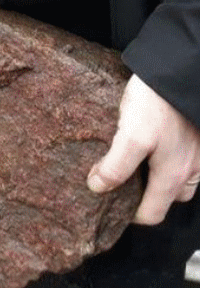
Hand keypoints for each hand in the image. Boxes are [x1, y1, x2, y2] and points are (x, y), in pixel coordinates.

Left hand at [87, 74, 199, 224]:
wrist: (182, 71)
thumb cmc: (159, 105)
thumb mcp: (132, 137)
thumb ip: (116, 166)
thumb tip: (97, 187)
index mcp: (174, 175)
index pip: (154, 214)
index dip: (132, 216)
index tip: (111, 207)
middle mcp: (191, 168)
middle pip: (169, 197)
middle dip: (147, 197)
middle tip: (120, 184)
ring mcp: (196, 151)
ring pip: (179, 176)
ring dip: (158, 176)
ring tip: (132, 163)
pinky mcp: (194, 134)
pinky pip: (183, 155)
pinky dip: (167, 156)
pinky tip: (149, 142)